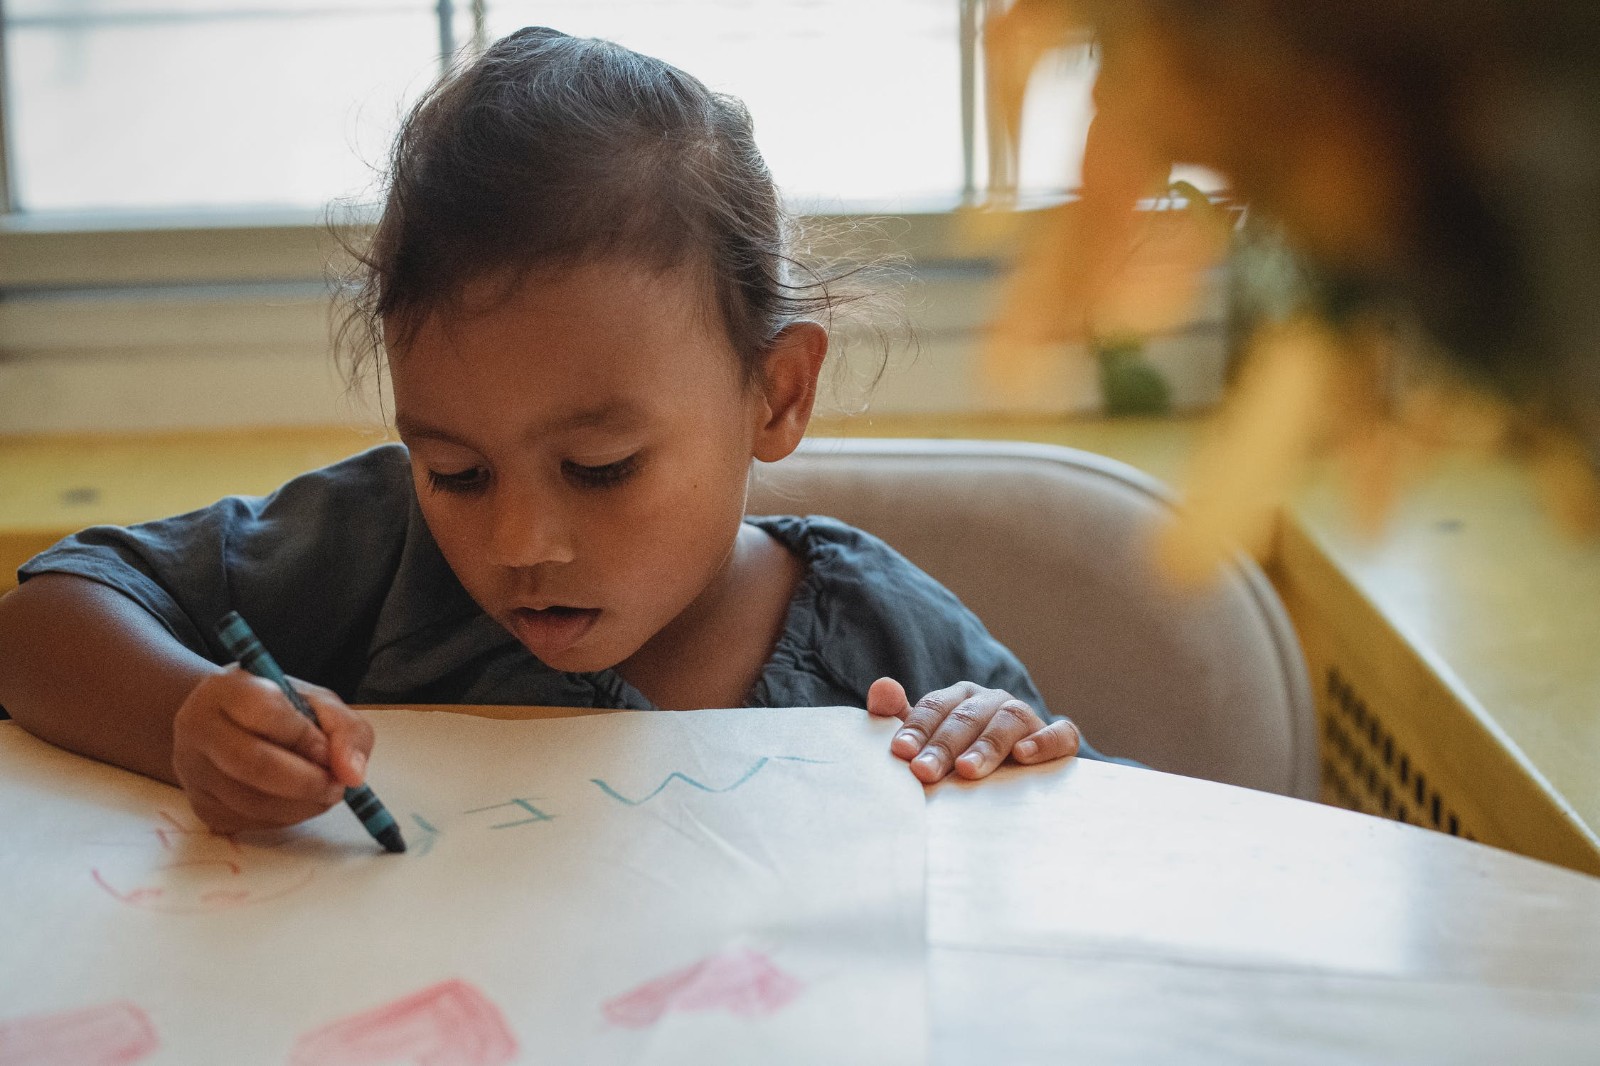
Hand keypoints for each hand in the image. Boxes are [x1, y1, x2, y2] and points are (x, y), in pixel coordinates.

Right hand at [171, 665, 373, 833]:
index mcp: (226, 689)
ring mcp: (193, 769)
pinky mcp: (200, 805)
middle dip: (308, 782)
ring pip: (251, 802)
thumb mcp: (318, 703)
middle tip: (336, 786)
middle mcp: (198, 727)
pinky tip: (296, 802)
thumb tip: (352, 775)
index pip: (267, 714)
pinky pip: (247, 822)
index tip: (328, 751)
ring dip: (301, 806)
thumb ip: (345, 730)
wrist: (229, 725)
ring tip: (323, 793)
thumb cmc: (279, 710)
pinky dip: (284, 819)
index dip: (306, 738)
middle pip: (255, 765)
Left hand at [866, 677, 1078, 783]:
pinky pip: (1060, 734)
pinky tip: (1024, 756)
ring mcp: (1027, 718)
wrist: (1018, 778)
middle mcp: (992, 701)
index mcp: (960, 698)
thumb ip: (901, 717)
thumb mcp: (928, 741)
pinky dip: (1043, 741)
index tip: (901, 752)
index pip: (935, 707)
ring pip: (1008, 720)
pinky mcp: (1059, 739)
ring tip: (967, 770)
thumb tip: (880, 687)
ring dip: (987, 744)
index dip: (917, 728)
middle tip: (924, 772)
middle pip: (967, 716)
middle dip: (943, 744)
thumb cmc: (962, 758)